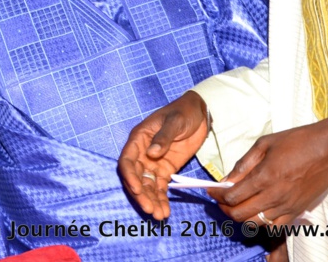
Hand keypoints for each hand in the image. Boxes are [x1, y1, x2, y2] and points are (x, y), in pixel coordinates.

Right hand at [119, 91, 208, 219]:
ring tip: (160, 215)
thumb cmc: (183, 112)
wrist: (200, 113)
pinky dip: (161, 198)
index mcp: (139, 139)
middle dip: (141, 194)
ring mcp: (153, 163)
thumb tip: (151, 153)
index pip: (127, 161)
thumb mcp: (174, 121)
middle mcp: (142, 153)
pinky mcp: (165, 170)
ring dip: (151, 200)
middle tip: (150, 209)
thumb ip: (163, 137)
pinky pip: (160, 187)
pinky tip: (165, 210)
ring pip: (147, 185)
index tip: (137, 189)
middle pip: (136, 177)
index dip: (130, 176)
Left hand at [209, 115, 327, 225]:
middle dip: (225, 208)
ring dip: (242, 216)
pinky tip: (258, 210)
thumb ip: (243, 164)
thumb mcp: (264, 144)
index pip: (232, 196)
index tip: (211, 190)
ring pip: (256, 224)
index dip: (217, 195)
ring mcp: (287, 206)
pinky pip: (275, 227)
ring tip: (237, 205)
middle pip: (240, 214)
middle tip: (220, 199)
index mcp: (264, 176)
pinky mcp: (298, 211)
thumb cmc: (297, 141)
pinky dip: (262, 223)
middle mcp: (274, 195)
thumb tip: (226, 180)